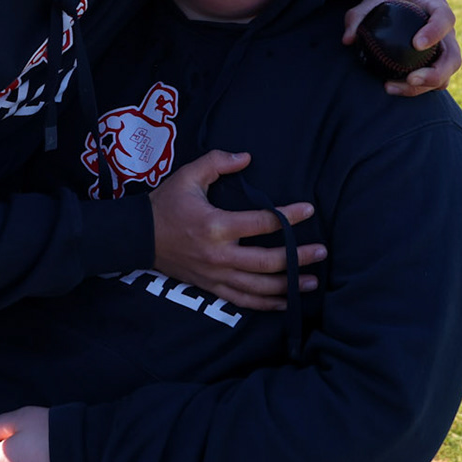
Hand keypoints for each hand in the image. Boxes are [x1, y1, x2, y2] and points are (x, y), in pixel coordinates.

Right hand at [151, 150, 322, 310]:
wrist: (139, 237)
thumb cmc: (167, 204)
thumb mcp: (189, 175)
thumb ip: (218, 162)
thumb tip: (247, 157)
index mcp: (216, 225)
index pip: (262, 223)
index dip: (289, 217)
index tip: (309, 210)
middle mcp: (219, 255)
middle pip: (268, 262)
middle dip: (298, 257)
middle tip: (322, 251)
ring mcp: (216, 275)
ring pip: (260, 287)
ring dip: (289, 285)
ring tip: (312, 281)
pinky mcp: (211, 287)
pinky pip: (244, 300)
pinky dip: (267, 304)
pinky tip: (287, 301)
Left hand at [344, 0, 461, 96]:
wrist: (402, 2)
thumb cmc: (389, 0)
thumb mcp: (372, 0)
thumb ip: (358, 16)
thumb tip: (348, 39)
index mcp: (437, 8)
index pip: (445, 18)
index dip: (435, 32)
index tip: (416, 44)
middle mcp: (447, 32)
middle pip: (453, 57)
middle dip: (435, 73)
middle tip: (411, 79)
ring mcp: (445, 50)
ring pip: (446, 74)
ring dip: (424, 86)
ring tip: (393, 87)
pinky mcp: (437, 65)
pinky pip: (435, 82)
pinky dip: (418, 89)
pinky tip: (393, 87)